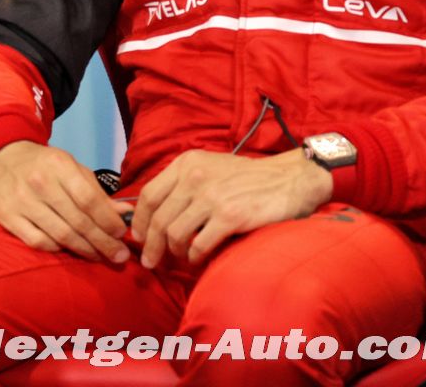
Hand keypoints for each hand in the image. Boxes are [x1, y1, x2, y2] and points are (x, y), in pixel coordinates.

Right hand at [0, 140, 130, 262]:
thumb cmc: (43, 165)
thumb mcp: (71, 168)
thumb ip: (97, 192)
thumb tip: (126, 214)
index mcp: (58, 165)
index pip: (89, 200)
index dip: (109, 221)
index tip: (122, 234)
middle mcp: (38, 182)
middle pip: (78, 222)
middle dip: (104, 242)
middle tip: (119, 255)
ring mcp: (19, 200)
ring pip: (60, 235)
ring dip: (85, 250)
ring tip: (100, 256)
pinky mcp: (5, 215)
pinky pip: (38, 241)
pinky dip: (56, 248)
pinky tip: (67, 248)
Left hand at [130, 149, 332, 266]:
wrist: (288, 178)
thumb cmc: (247, 176)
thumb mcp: (208, 166)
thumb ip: (183, 183)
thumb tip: (157, 211)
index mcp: (185, 163)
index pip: (149, 195)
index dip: (139, 220)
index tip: (137, 236)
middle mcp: (193, 178)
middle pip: (159, 218)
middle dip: (150, 244)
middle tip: (149, 261)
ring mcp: (211, 197)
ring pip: (175, 233)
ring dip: (172, 252)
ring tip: (177, 259)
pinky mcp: (230, 216)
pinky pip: (199, 244)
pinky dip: (193, 256)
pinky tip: (196, 259)